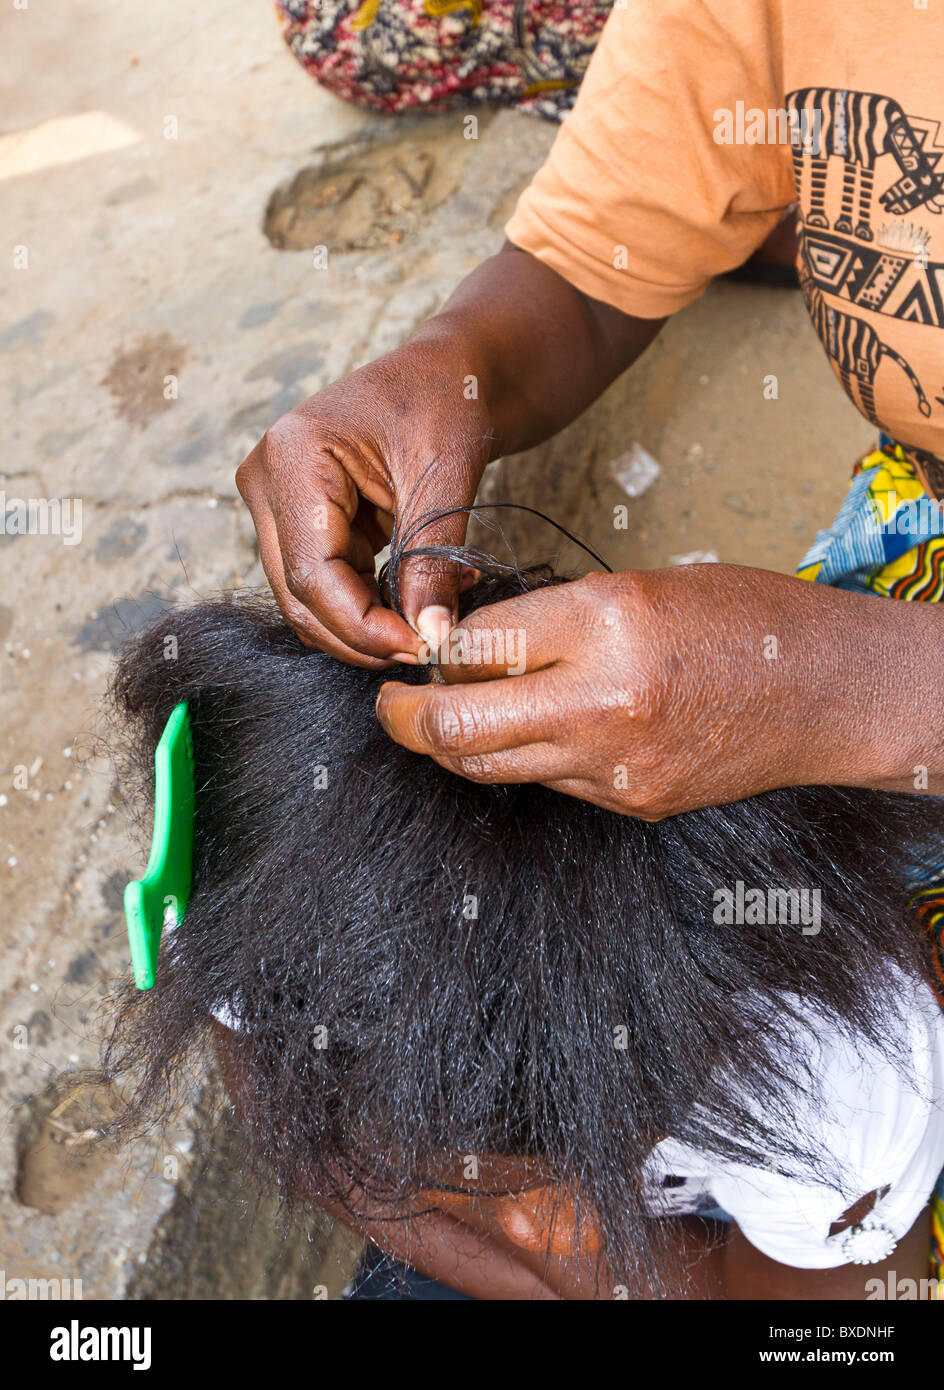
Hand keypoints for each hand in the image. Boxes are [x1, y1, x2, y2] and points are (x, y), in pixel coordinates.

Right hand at [236, 339, 491, 666]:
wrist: (449, 373)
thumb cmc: (447, 401)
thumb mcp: (447, 478)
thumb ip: (433, 561)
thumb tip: (432, 637)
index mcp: (292, 456)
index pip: (311, 574)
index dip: (362, 626)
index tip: (420, 646)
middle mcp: (266, 481)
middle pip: (298, 595)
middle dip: (360, 635)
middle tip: (426, 647)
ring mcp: (276, 502)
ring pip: (307, 599)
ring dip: (365, 625)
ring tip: (430, 618)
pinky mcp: (298, 520)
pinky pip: (325, 584)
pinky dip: (369, 604)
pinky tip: (417, 597)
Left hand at [375, 564, 907, 818]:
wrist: (827, 691)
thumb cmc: (742, 619)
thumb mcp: (638, 587)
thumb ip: (551, 620)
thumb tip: (470, 648)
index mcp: (608, 622)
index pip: (478, 643)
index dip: (437, 648)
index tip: (425, 648)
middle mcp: (604, 700)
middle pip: (458, 726)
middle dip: (404, 717)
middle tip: (392, 703)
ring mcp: (617, 764)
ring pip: (490, 766)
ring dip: (453, 744)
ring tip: (442, 720)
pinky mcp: (630, 801)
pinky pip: (546, 782)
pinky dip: (521, 758)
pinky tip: (529, 734)